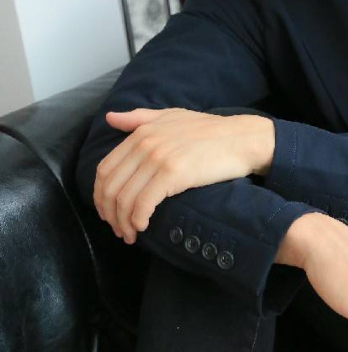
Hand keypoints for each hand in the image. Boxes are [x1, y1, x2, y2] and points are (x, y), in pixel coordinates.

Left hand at [93, 107, 274, 241]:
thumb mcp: (172, 117)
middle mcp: (145, 143)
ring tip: (130, 235)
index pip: (105, 169)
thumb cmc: (210, 130)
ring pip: (125, 198)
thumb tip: (110, 118)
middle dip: (109, 214)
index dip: (100, 196)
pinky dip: (138, 219)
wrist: (242, 139)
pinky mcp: (173, 173)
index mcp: (141, 132)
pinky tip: (143, 228)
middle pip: (111, 186)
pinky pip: (144, 203)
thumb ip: (139, 118)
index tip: (108, 213)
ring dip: (123, 222)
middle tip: (118, 230)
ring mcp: (158, 158)